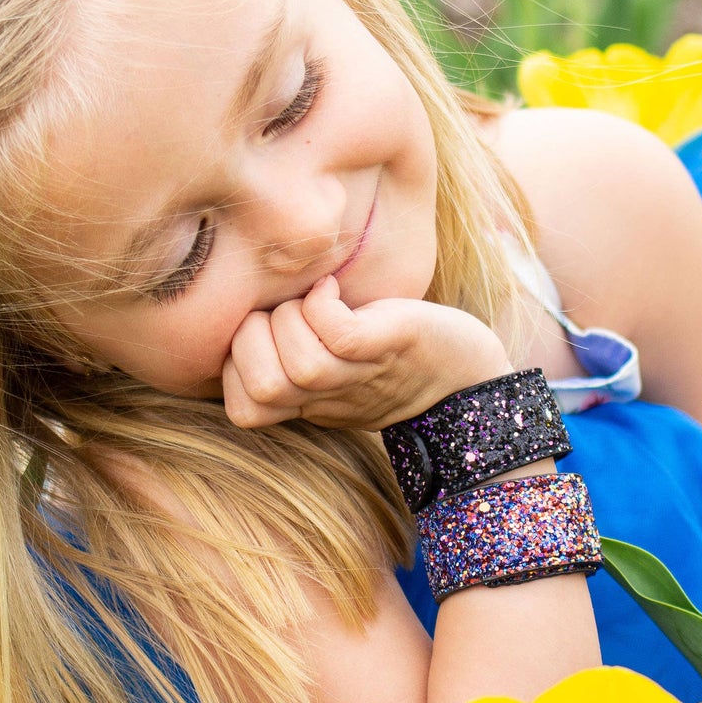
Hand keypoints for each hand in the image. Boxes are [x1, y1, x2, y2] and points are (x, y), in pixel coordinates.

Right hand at [221, 275, 513, 430]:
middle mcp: (330, 397)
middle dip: (254, 337)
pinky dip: (323, 304)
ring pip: (298, 364)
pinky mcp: (388, 344)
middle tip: (286, 314)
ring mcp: (360, 373)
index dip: (235, 368)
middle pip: (263, 387)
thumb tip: (238, 318)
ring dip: (290, 318)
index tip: (263, 335)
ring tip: (314, 301)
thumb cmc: (390, 358)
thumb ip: (285, 355)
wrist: (465, 371)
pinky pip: (337, 333)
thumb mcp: (330, 368)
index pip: (242, 411)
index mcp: (309, 403)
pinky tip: (331, 291)